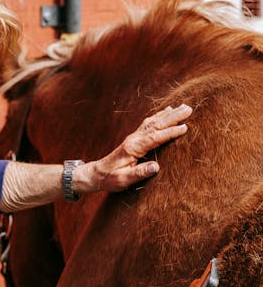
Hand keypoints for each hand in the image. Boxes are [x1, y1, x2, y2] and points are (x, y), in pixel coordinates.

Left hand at [75, 103, 191, 194]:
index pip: (155, 137)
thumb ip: (139, 173)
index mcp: (133, 147)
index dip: (170, 132)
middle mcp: (134, 139)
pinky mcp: (135, 138)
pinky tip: (167, 111)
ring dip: (169, 114)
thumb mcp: (124, 179)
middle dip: (174, 117)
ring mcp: (134, 137)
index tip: (185, 128)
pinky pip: (149, 123)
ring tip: (183, 107)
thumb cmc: (111, 178)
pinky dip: (160, 116)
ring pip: (154, 121)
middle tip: (189, 109)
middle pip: (156, 125)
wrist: (97, 173)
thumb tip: (155, 167)